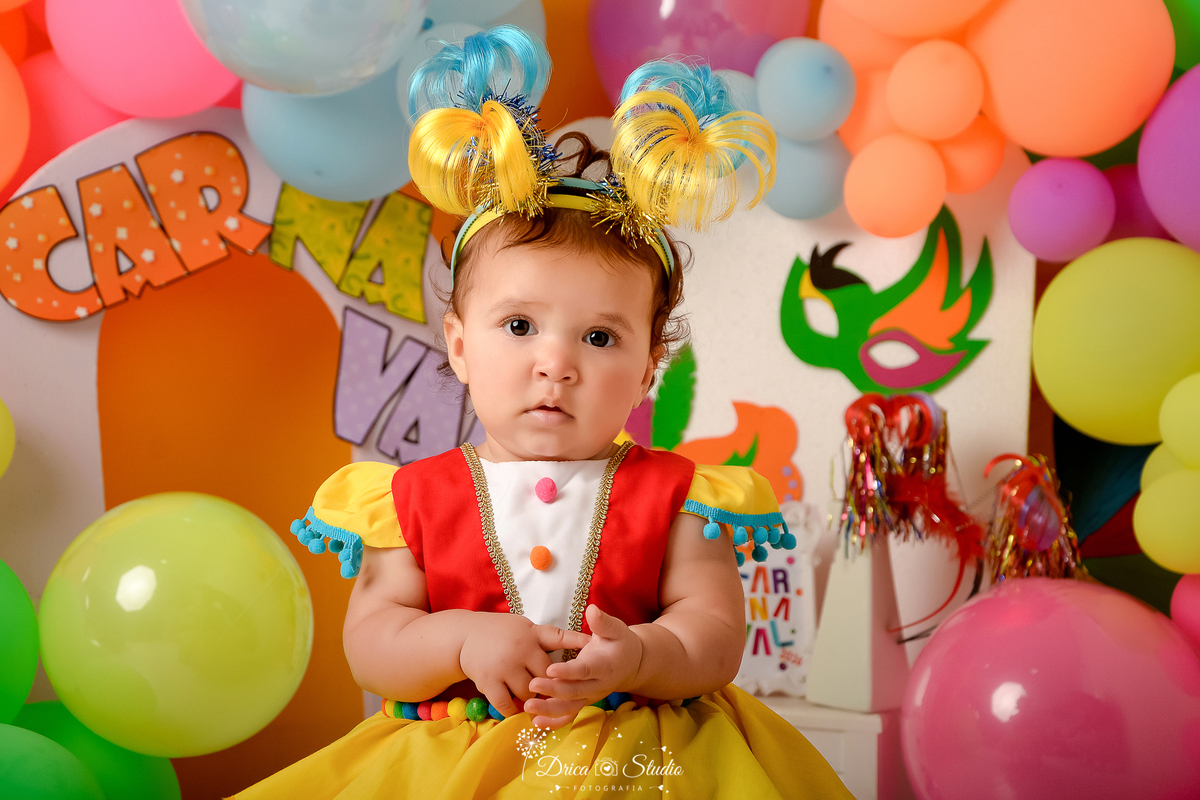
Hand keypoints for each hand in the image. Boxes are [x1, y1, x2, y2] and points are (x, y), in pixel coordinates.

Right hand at [459, 613, 588, 718]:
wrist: (465, 636)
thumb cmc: (503, 631)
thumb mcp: (529, 627)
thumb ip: (555, 637)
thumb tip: (588, 640)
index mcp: (532, 636)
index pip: (559, 647)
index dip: (572, 660)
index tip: (584, 668)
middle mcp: (520, 651)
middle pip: (546, 679)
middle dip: (552, 689)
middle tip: (558, 698)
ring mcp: (504, 668)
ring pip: (528, 694)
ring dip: (534, 702)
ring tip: (537, 704)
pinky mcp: (488, 682)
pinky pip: (506, 704)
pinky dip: (514, 711)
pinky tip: (517, 709)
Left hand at [524, 605, 643, 727]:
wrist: (630, 664)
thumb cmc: (620, 643)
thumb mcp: (616, 629)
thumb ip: (603, 622)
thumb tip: (592, 610)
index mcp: (604, 666)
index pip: (585, 670)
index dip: (569, 672)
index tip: (550, 669)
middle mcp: (597, 686)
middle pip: (574, 692)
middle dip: (553, 690)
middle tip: (531, 684)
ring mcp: (589, 697)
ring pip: (569, 708)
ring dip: (549, 710)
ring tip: (528, 707)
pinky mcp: (583, 703)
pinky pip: (568, 716)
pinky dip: (553, 722)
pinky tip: (536, 722)